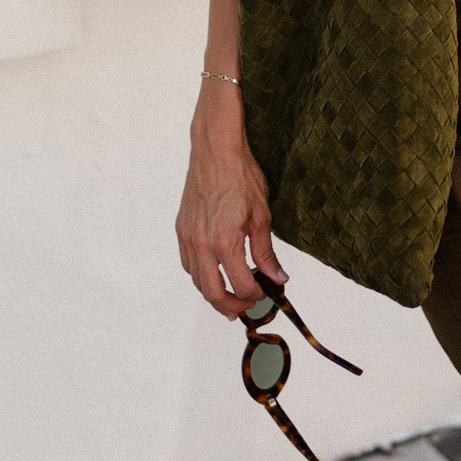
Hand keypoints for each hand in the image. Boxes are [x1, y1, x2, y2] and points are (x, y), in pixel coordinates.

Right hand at [175, 84, 286, 318]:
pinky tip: (213, 274)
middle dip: (231, 305)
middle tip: (245, 309)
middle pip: (213, 292)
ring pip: (197, 280)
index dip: (255, 294)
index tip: (266, 293)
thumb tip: (278, 277)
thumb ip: (267, 251)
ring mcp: (188, 237)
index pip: (241, 284)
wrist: (216, 151)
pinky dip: (200, 275)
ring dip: (213, 294)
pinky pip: (188, 263)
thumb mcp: (262, 215)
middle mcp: (202, 244)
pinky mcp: (181, 229)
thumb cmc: (241, 176)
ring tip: (229, 298)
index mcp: (225, 241)